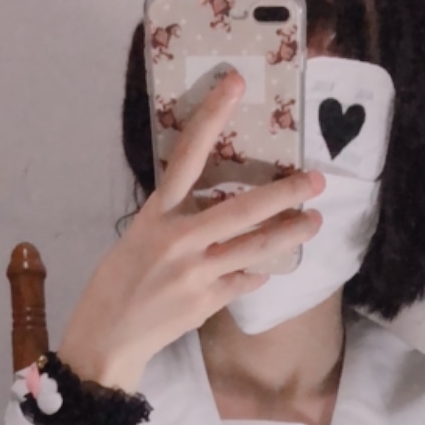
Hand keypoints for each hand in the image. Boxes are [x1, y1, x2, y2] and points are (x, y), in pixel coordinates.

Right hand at [59, 74, 324, 388]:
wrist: (108, 339)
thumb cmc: (116, 285)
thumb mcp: (137, 239)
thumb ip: (173, 222)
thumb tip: (210, 212)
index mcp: (157, 216)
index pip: (188, 157)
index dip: (211, 118)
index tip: (235, 85)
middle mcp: (180, 241)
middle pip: (242, 210)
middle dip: (284, 194)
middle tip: (316, 180)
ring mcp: (196, 274)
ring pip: (254, 249)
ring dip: (289, 234)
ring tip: (313, 222)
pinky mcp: (206, 303)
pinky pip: (243, 281)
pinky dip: (256, 273)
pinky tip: (266, 268)